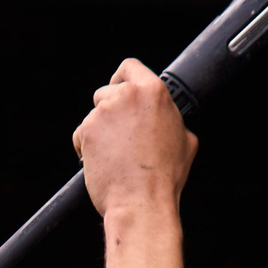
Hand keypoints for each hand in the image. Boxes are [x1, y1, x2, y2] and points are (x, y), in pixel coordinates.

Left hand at [74, 59, 197, 218]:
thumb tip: (166, 118)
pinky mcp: (85, 130)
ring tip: (117, 155)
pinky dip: (88, 146)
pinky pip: (81, 133)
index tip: (119, 86)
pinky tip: (105, 162)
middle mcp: (126, 96)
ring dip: (100, 130)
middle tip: (122, 135)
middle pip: (107, 91)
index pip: (130, 66)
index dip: (122, 77)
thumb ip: (171, 119)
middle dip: (111, 110)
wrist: (141, 201)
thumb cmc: (165, 176)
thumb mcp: (185, 141)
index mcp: (154, 92)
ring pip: (94, 115)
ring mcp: (103, 112)